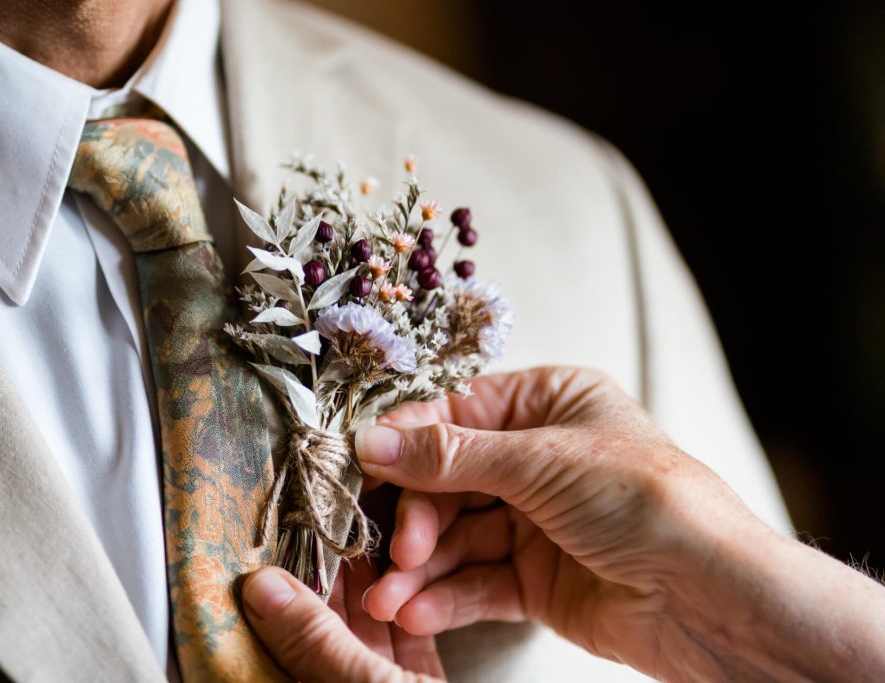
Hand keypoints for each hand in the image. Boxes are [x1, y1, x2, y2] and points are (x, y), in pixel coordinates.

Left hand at [243, 557, 444, 681]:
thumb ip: (315, 643)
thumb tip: (261, 589)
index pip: (275, 654)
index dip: (275, 605)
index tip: (274, 555)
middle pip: (317, 642)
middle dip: (319, 587)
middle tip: (318, 536)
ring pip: (361, 641)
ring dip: (361, 593)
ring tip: (356, 546)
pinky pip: (402, 651)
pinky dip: (399, 614)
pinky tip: (397, 577)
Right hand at [356, 367, 884, 680]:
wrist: (709, 595)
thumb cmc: (646, 500)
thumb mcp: (541, 461)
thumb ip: (450, 455)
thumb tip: (375, 439)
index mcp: (549, 404)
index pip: (457, 414)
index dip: (407, 441)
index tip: (364, 464)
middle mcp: (539, 458)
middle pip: (449, 480)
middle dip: (417, 516)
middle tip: (396, 545)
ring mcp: (536, 520)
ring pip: (457, 537)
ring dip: (420, 567)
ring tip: (388, 594)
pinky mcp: (536, 578)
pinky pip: (476, 581)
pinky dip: (444, 597)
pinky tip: (416, 610)